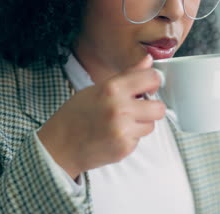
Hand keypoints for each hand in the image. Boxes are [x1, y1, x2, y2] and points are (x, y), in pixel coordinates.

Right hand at [38, 54, 164, 177]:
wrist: (60, 146)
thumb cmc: (76, 115)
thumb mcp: (97, 88)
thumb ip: (127, 76)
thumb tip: (148, 61)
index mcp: (112, 88)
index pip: (151, 78)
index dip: (152, 82)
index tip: (149, 86)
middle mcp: (120, 108)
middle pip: (159, 107)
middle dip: (151, 108)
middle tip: (138, 109)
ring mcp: (123, 130)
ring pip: (151, 125)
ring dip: (141, 124)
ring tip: (122, 124)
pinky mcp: (124, 147)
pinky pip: (139, 139)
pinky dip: (130, 138)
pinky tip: (114, 135)